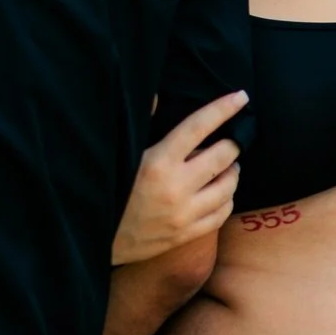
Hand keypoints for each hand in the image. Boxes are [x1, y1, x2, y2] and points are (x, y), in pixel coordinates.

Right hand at [112, 92, 246, 263]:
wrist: (95, 237)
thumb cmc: (107, 189)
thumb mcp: (121, 153)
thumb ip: (141, 123)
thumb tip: (156, 97)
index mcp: (157, 162)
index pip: (198, 127)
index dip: (223, 109)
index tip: (241, 97)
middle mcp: (175, 187)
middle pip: (223, 156)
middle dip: (232, 144)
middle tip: (230, 140)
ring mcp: (183, 214)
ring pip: (228, 187)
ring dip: (232, 172)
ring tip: (227, 166)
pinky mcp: (186, 235)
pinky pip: (221, 214)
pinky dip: (226, 199)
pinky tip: (220, 193)